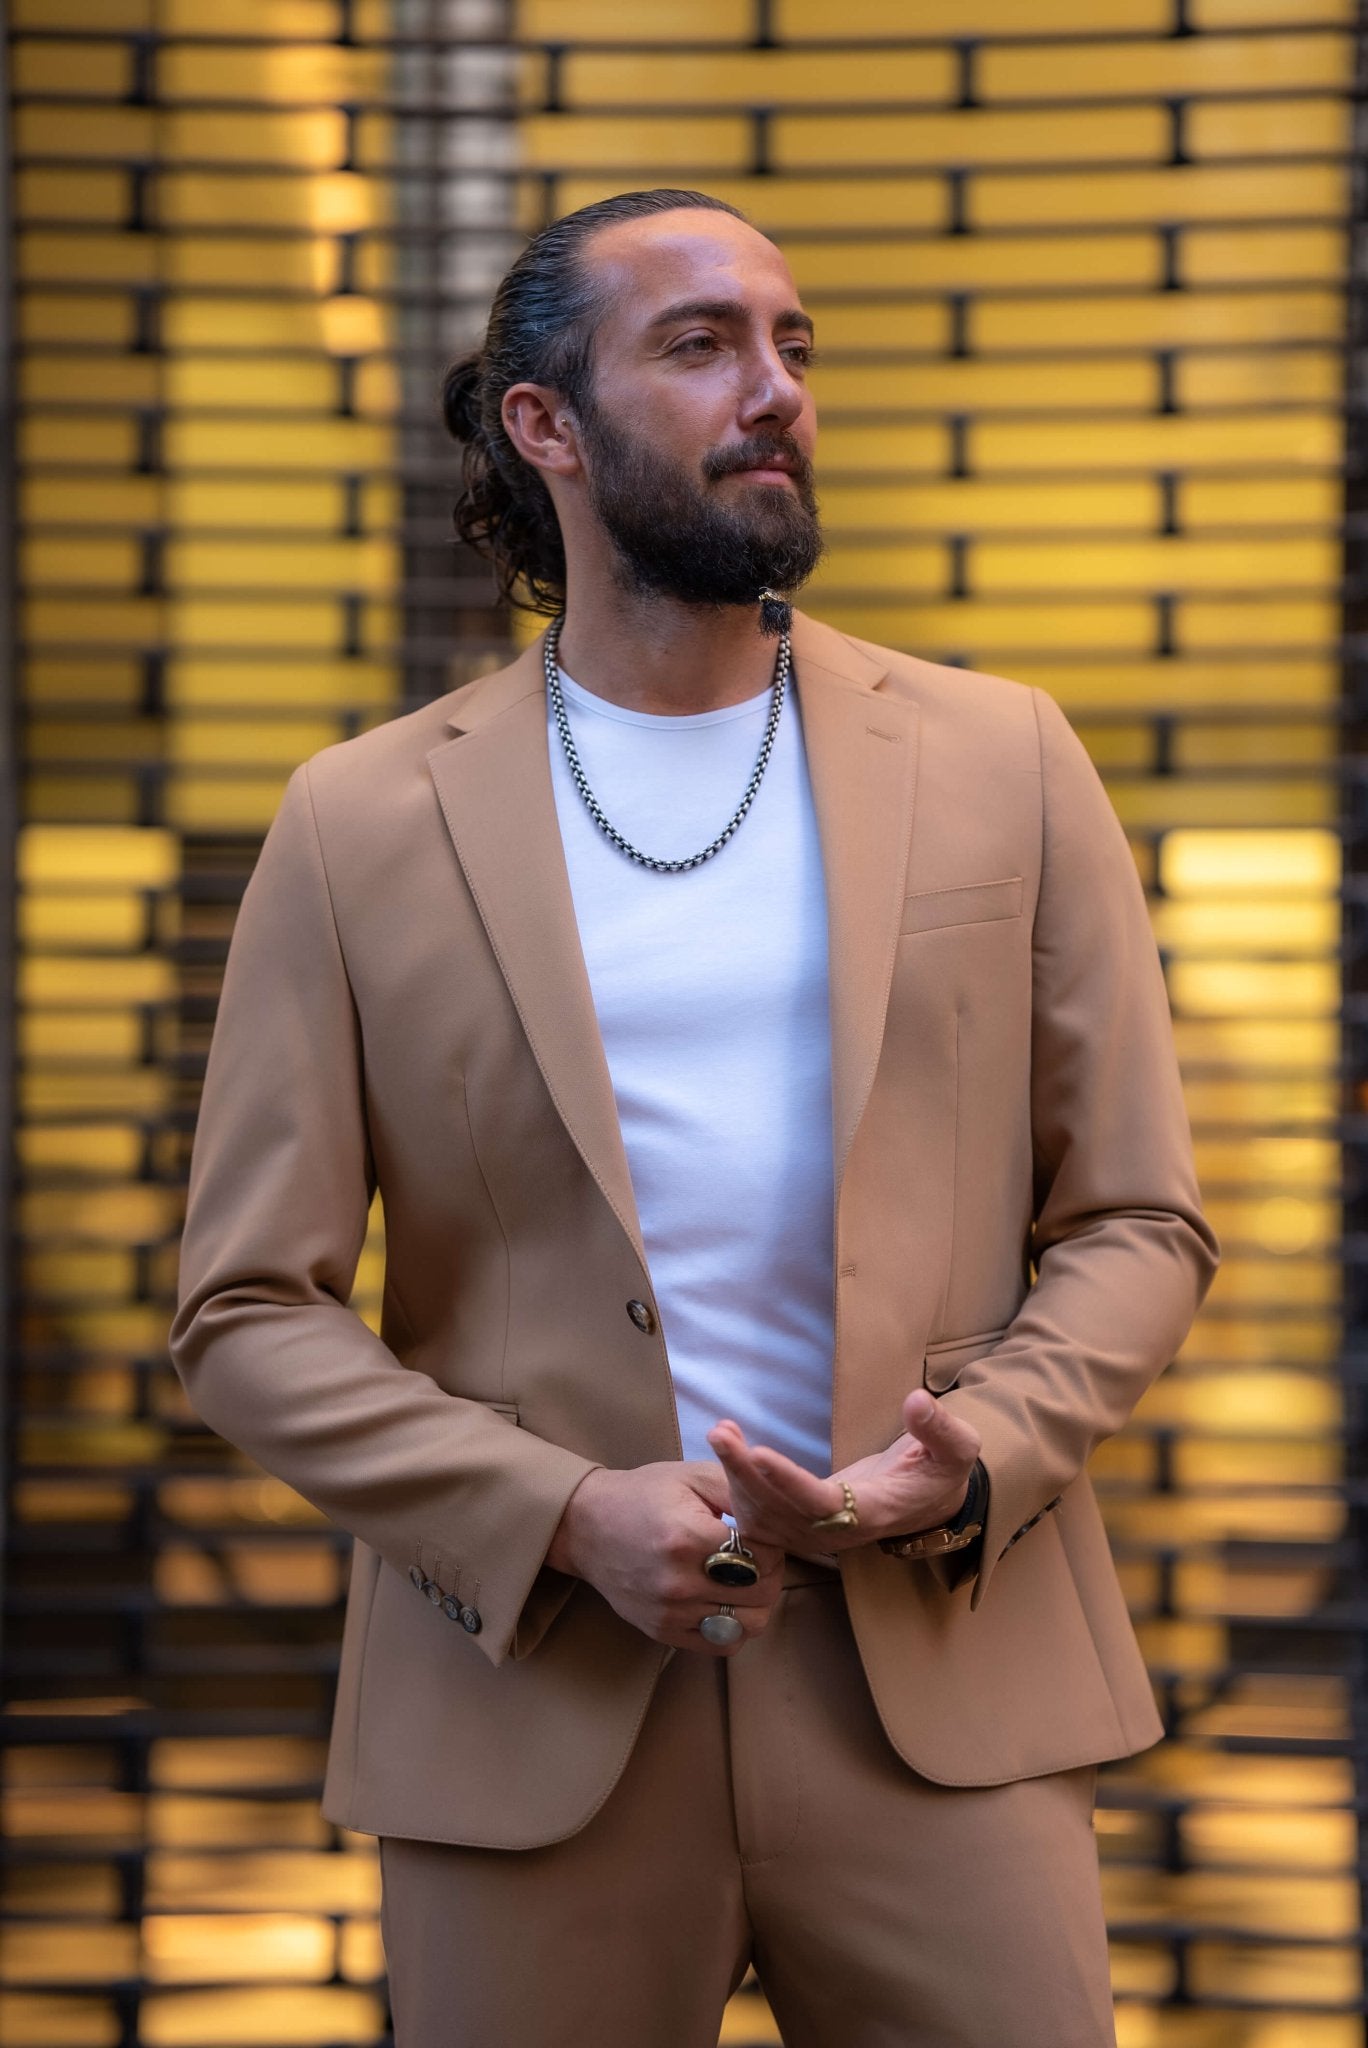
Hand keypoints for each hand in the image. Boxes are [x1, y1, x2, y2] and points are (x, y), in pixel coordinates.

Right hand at [546, 1460, 784, 1655]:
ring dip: (756, 1603)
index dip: (772, 1545)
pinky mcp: (663, 1632)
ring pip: (748, 1625)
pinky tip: (725, 1601)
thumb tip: (776, 1506)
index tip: (760, 1535)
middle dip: (770, 1573)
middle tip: (757, 1557)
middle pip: (762, 1594)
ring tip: (743, 1581)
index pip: (763, 1556)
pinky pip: (721, 1645)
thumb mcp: (691, 1475)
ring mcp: (671, 1613)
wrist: (586, 1526)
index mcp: (688, 1537)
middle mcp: (680, 1582)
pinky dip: (733, 1626)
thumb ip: (738, 1486)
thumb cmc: (643, 1494)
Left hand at [707, 1389, 981, 1558]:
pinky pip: (762, 1515)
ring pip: (765, 1517)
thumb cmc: (941, 1473)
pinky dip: (739, 1485)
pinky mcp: (802, 1523)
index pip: (821, 1504)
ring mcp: (815, 1531)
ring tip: (719, 1432)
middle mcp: (836, 1530)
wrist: (930, 1503)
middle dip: (745, 1475)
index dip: (788, 1482)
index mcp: (871, 1512)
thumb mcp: (958, 1451)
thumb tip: (917, 1400)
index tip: (759, 1454)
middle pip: (780, 1512)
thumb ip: (941, 1429)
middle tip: (720, 1435)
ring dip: (736, 1477)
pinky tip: (726, 1447)